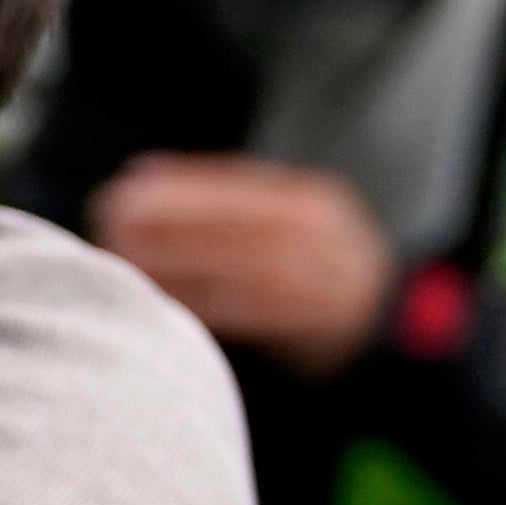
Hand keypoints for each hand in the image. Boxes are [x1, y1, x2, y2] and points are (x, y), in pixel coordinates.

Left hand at [91, 152, 395, 377]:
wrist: (394, 331)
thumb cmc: (319, 272)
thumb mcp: (294, 222)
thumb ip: (231, 202)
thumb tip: (144, 173)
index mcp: (311, 201)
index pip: (237, 183)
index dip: (180, 183)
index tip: (130, 183)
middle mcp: (317, 235)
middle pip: (229, 221)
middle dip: (166, 220)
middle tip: (110, 221)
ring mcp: (318, 279)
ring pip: (231, 265)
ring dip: (173, 263)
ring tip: (122, 260)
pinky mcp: (311, 325)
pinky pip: (245, 312)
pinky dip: (199, 305)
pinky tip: (160, 303)